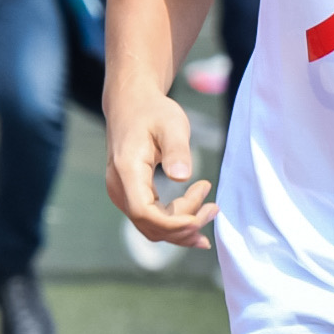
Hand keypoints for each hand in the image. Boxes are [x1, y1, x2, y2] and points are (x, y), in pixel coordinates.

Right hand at [104, 90, 215, 247]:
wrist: (131, 105)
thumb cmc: (153, 112)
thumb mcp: (171, 124)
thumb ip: (177, 150)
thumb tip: (182, 176)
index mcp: (126, 170)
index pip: (144, 212)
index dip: (172, 223)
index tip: (199, 217)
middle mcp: (119, 187)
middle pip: (149, 225)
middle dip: (184, 226)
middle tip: (214, 208)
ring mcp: (122, 193)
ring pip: (151, 227)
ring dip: (181, 228)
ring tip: (211, 211)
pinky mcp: (130, 194)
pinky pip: (151, 219)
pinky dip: (174, 224)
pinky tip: (196, 222)